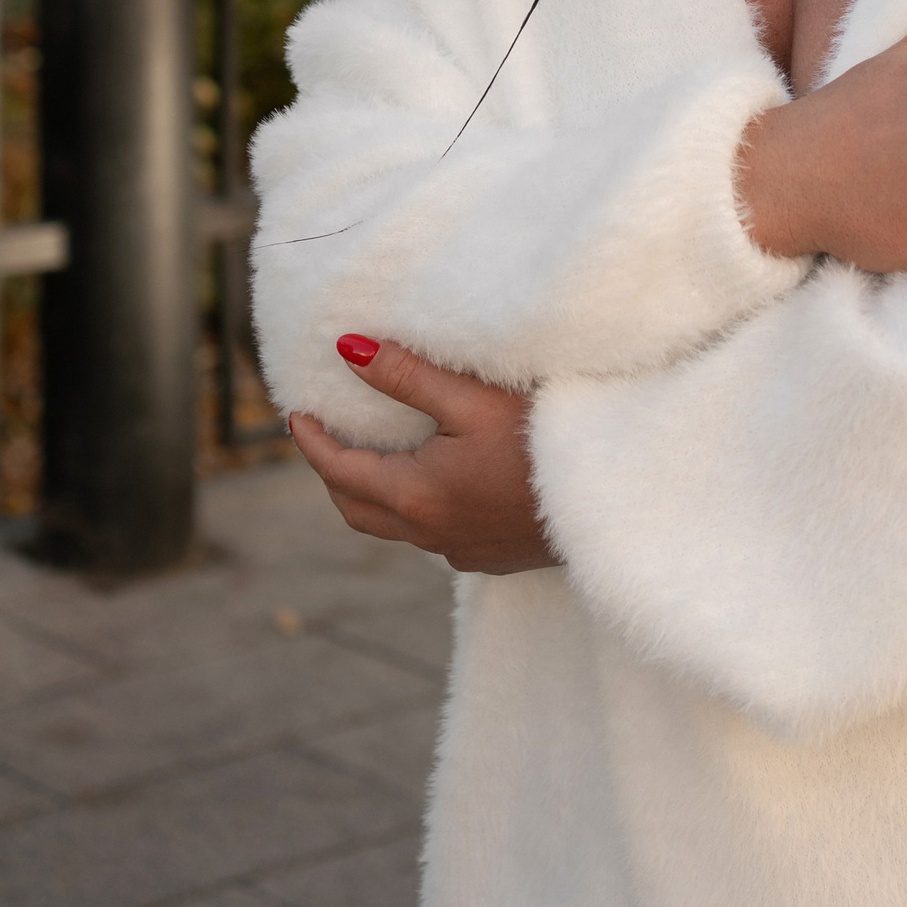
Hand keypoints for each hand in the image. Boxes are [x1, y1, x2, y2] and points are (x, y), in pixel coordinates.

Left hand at [288, 338, 562, 574]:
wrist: (609, 500)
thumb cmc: (544, 442)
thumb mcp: (474, 399)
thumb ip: (408, 375)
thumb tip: (347, 349)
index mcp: (415, 495)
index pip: (340, 471)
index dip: (312, 442)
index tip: (297, 414)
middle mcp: (429, 534)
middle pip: (357, 509)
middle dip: (334, 473)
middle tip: (328, 437)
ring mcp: (462, 551)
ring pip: (394, 527)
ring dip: (374, 494)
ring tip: (378, 454)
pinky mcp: (491, 557)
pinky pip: (432, 537)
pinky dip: (415, 509)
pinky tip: (440, 483)